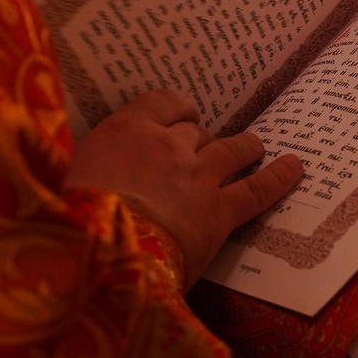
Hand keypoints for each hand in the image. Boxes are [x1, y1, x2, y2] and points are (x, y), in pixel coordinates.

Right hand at [66, 89, 303, 281]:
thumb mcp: (61, 178)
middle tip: (203, 152)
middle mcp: (165, 145)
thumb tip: (69, 170)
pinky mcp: (218, 213)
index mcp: (123, 131)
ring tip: (255, 148)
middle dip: (200, 141)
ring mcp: (197, 177)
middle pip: (194, 132)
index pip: (160, 104)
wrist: (93, 254)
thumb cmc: (65, 220)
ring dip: (244, 148)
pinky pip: (257, 190)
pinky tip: (296, 168)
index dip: (175, 111)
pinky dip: (278, 178)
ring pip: (231, 151)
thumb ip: (82, 166)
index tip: (180, 116)